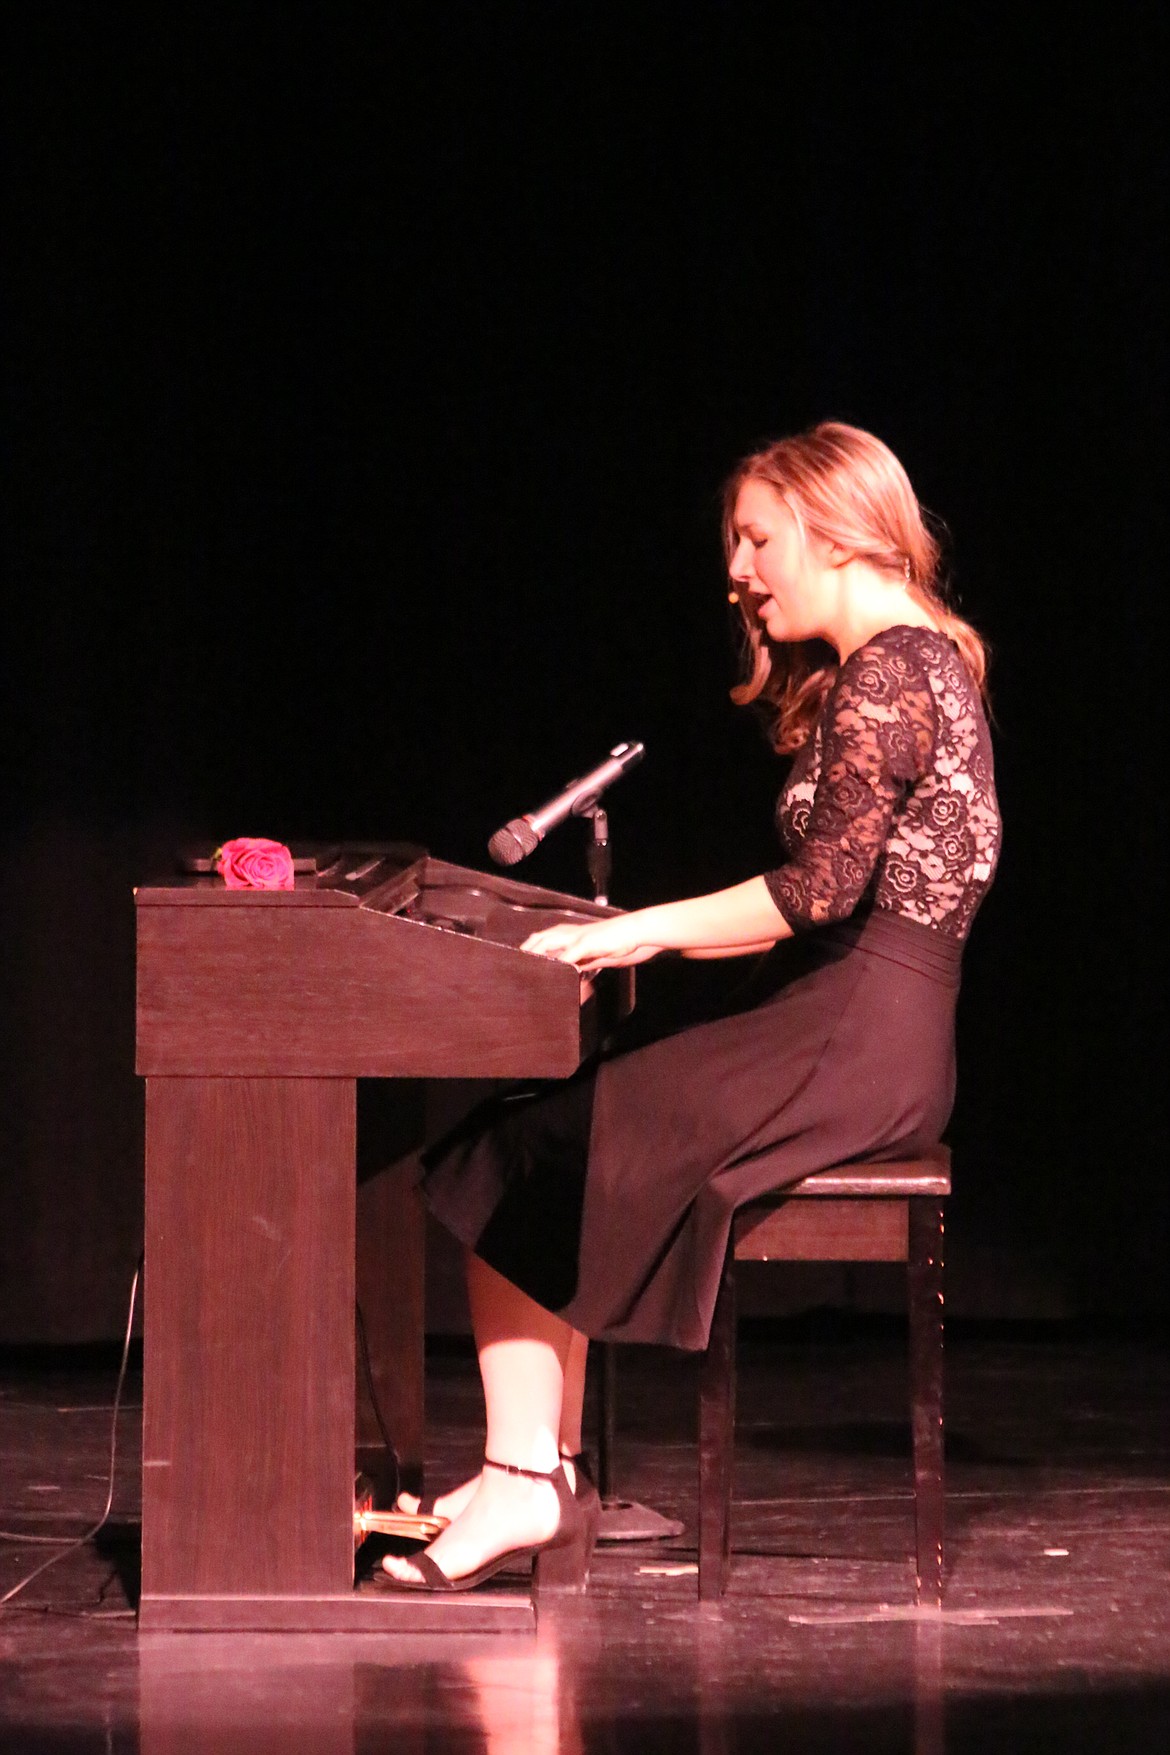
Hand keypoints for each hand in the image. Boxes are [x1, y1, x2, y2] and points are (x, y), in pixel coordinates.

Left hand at [521, 915, 662, 970]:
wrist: (636, 933)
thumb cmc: (617, 943)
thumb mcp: (594, 955)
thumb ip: (580, 962)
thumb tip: (568, 972)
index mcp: (571, 933)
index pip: (543, 938)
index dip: (530, 948)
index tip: (518, 959)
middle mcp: (571, 932)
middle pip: (540, 938)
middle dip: (526, 951)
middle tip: (514, 965)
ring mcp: (578, 936)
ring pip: (548, 942)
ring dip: (535, 953)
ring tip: (525, 966)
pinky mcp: (587, 942)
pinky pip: (568, 954)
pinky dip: (558, 962)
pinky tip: (552, 970)